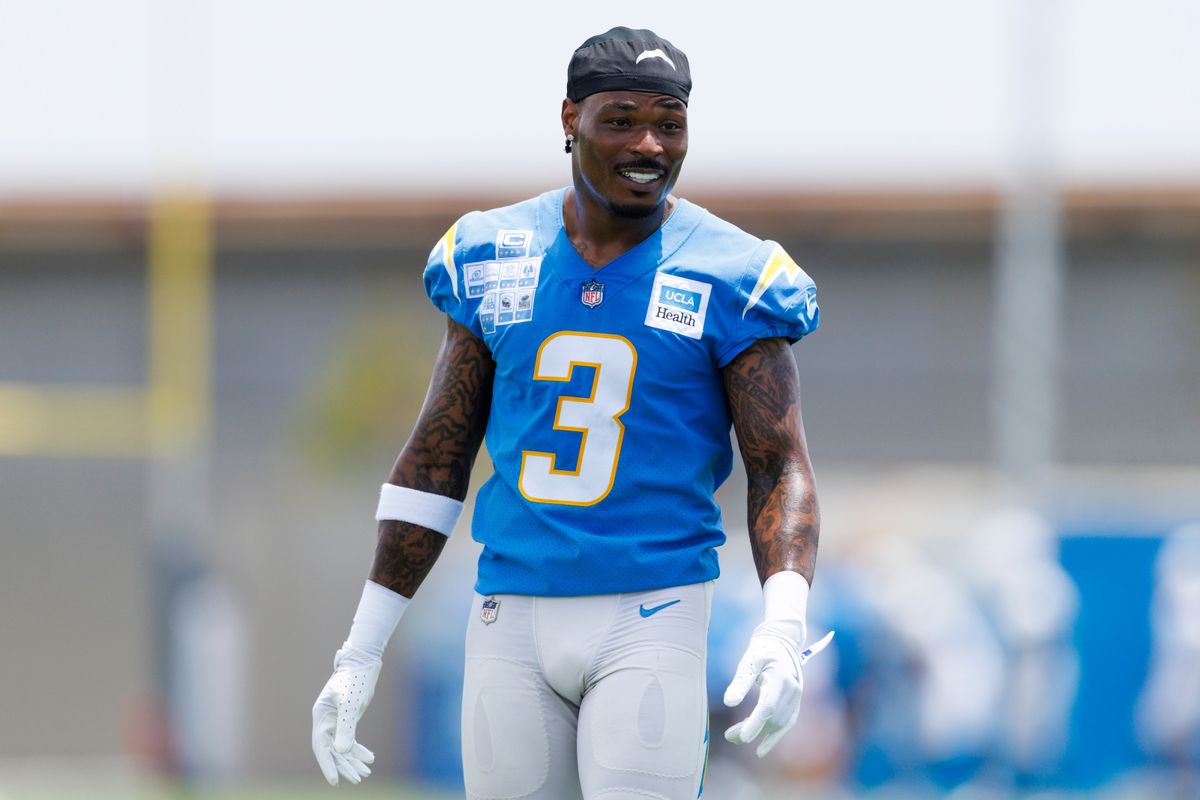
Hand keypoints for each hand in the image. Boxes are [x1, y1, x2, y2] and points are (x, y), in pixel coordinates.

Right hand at [311, 648, 380, 785]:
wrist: (363, 660)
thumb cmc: (355, 679)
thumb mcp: (351, 704)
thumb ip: (345, 727)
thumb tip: (341, 752)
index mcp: (321, 716)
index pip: (321, 747)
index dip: (328, 765)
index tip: (336, 781)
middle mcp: (326, 720)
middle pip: (332, 750)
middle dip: (344, 766)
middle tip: (359, 778)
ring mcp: (336, 720)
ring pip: (341, 747)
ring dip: (353, 760)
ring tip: (365, 773)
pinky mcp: (347, 718)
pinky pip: (350, 739)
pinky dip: (358, 750)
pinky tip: (369, 758)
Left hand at [723, 628, 833, 756]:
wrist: (783, 643)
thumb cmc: (762, 651)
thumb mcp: (748, 662)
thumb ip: (740, 682)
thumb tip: (728, 702)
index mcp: (780, 678)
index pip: (768, 706)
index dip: (755, 723)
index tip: (742, 737)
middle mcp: (793, 690)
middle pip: (772, 718)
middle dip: (751, 730)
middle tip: (728, 736)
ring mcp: (797, 698)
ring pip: (779, 724)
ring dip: (758, 733)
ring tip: (735, 735)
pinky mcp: (796, 703)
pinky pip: (786, 724)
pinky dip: (774, 737)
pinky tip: (760, 748)